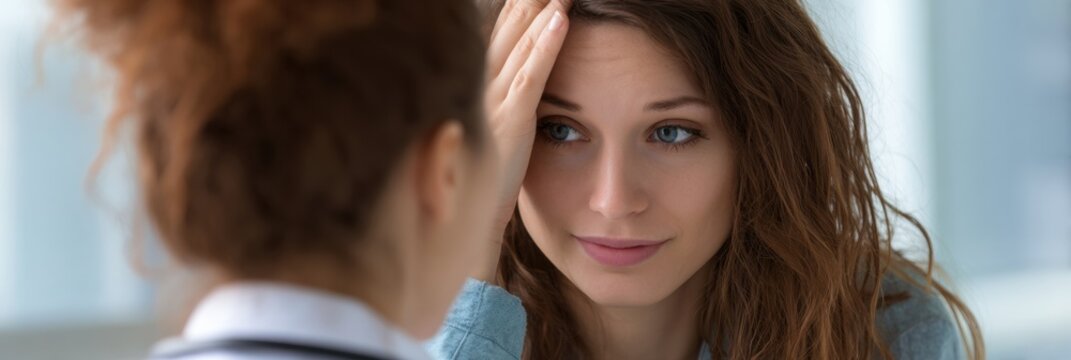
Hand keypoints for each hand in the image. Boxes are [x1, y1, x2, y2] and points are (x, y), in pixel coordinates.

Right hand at [478, 0, 570, 280]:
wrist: (461, 240)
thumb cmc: (473, 199)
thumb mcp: (482, 149)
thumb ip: (486, 119)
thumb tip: (477, 101)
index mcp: (475, 98)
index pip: (495, 44)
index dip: (512, 15)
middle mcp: (479, 94)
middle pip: (505, 34)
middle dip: (525, 2)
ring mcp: (493, 108)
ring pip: (519, 46)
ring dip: (539, 10)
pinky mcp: (510, 126)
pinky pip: (531, 79)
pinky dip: (545, 47)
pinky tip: (562, 20)